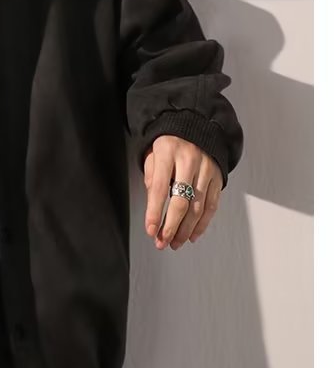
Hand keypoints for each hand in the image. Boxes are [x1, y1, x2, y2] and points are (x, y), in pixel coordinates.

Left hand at [143, 136, 222, 250]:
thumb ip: (151, 177)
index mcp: (168, 152)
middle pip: (181, 201)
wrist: (196, 125)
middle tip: (162, 241)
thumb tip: (153, 206)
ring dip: (186, 230)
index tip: (150, 229)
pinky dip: (202, 224)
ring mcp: (207, 169)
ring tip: (175, 242)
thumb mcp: (153, 153)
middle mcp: (190, 161)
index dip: (155, 212)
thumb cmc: (170, 142)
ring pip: (198, 207)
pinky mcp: (218, 178)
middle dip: (171, 226)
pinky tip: (192, 235)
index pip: (159, 188)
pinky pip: (212, 205)